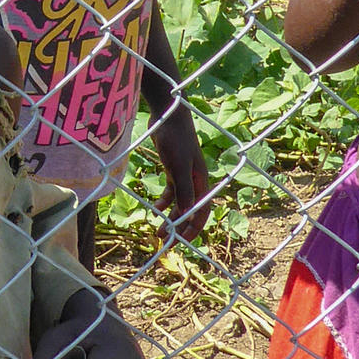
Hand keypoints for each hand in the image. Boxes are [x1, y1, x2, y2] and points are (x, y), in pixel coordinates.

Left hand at [151, 102, 211, 239]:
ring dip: (170, 217)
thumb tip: (186, 213)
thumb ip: (183, 189)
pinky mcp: (173, 169)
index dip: (193, 228)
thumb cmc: (176, 139)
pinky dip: (164, 202)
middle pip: (190, 210)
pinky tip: (155, 209)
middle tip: (165, 242)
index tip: (182, 241)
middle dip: (179, 227)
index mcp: (201, 181)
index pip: (202, 211)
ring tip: (157, 231)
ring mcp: (184, 175)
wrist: (169, 116)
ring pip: (179, 203)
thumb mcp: (179, 165)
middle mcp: (195, 181)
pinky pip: (171, 191)